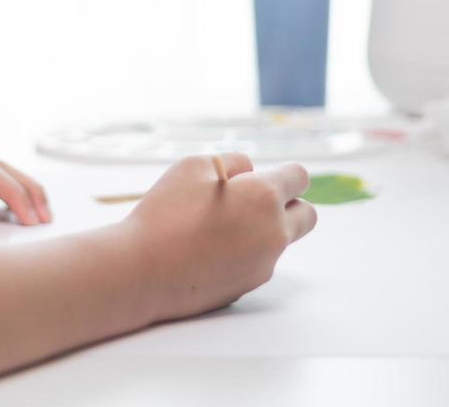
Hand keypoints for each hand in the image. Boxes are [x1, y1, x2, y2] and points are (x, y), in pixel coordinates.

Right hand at [121, 152, 315, 322]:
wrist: (142, 271)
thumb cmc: (165, 213)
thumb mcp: (194, 166)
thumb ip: (233, 162)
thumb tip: (249, 172)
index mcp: (264, 197)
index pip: (299, 177)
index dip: (284, 173)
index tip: (264, 176)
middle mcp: (273, 232)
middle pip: (307, 215)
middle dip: (289, 204)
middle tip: (253, 201)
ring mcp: (264, 263)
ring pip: (280, 240)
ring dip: (263, 229)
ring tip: (219, 226)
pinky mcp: (248, 286)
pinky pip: (258, 262)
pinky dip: (244, 253)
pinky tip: (208, 250)